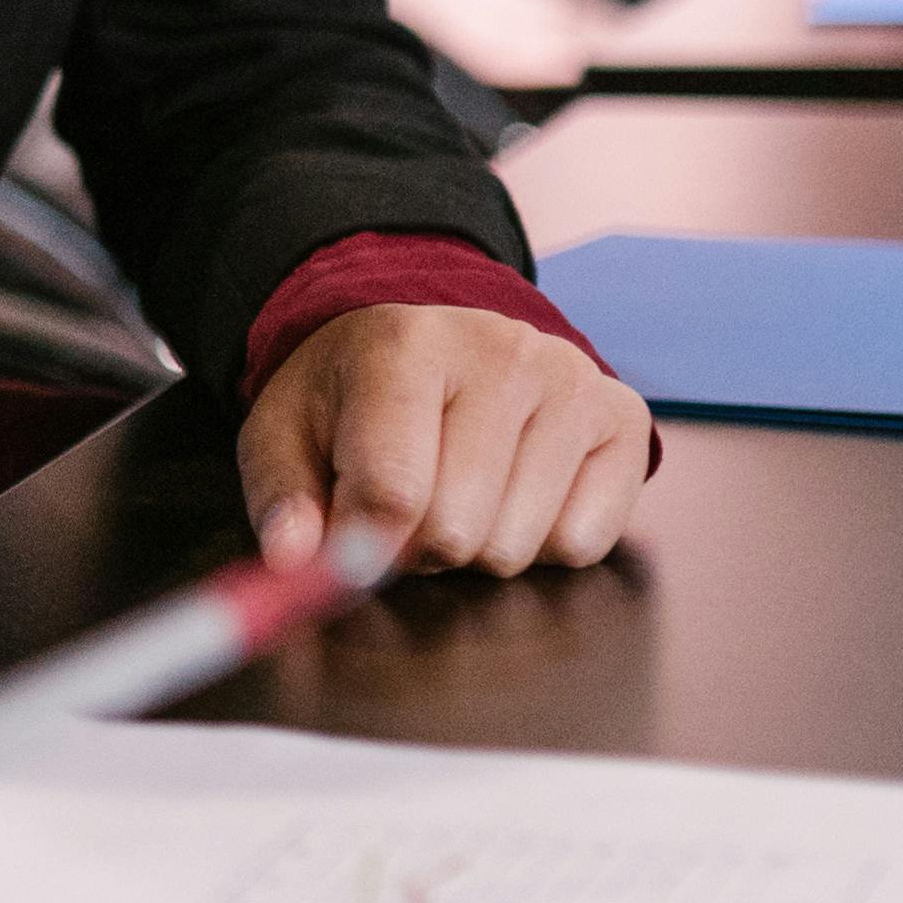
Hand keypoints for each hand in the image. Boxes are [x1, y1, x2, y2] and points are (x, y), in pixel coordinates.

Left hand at [232, 302, 648, 580]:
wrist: (437, 344)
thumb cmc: (353, 399)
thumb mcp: (286, 433)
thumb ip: (280, 498)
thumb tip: (293, 559)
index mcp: (405, 345)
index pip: (391, 490)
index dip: (363, 550)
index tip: (350, 553)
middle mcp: (501, 350)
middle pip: (456, 529)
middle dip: (418, 546)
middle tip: (408, 506)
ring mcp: (571, 380)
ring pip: (517, 545)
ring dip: (479, 547)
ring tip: (462, 492)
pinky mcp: (623, 415)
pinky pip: (583, 542)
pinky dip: (543, 543)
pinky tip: (518, 492)